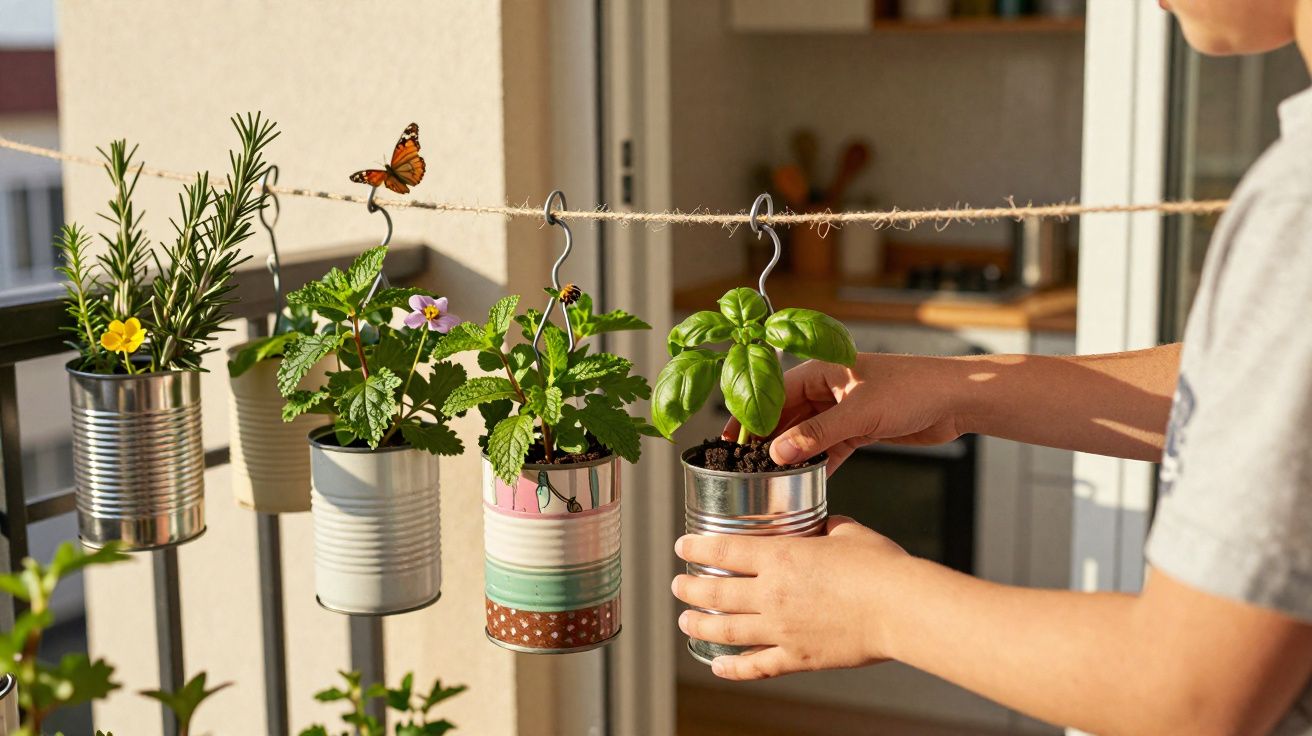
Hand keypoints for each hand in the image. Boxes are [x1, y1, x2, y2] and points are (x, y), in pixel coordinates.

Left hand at [672, 516, 908, 679]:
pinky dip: (732, 668)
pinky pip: (756, 666)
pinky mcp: (797, 657)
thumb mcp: (848, 532)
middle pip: (715, 592)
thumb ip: (828, 528)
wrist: (900, 608)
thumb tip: (826, 526)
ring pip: (726, 629)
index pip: (723, 550)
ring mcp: (781, 629)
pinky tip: (717, 666)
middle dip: (690, 589)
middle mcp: (772, 594)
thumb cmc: (880, 567)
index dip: (697, 548)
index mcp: (780, 557)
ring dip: (700, 624)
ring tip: (686, 621)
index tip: (682, 546)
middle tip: (679, 586)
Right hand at [722, 353, 965, 472]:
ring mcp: (841, 409)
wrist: (955, 398)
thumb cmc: (912, 388)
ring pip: (804, 435)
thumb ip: (816, 435)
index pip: (771, 393)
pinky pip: (827, 448)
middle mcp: (825, 388)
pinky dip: (816, 464)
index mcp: (819, 370)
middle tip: (745, 468)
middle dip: (766, 441)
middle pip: (784, 417)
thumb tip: (777, 454)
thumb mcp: (859, 412)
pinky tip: (803, 483)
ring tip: (770, 479)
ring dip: (791, 456)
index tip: (729, 444)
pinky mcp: (857, 428)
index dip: (748, 418)